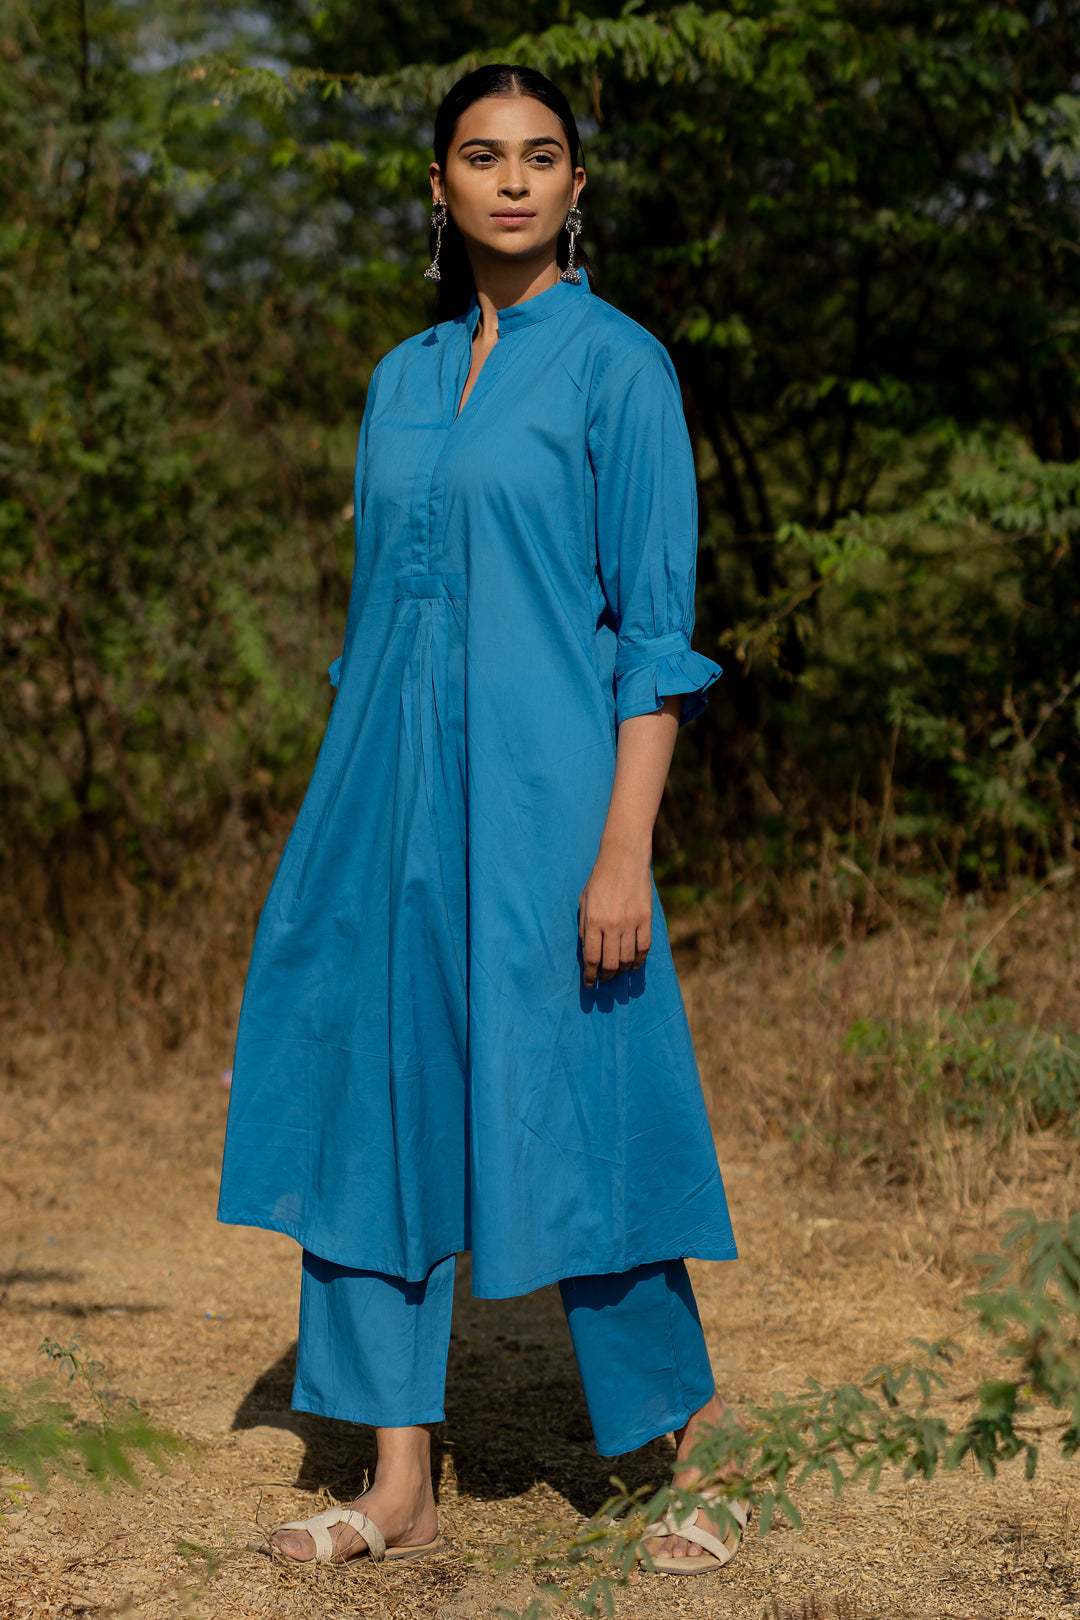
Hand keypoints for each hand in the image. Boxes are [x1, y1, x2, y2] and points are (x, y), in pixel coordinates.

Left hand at [578, 840, 652, 986]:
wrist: (624, 857)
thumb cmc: (599, 879)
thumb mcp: (584, 901)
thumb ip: (585, 927)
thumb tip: (588, 952)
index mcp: (593, 920)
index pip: (591, 958)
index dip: (590, 976)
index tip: (589, 984)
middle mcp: (612, 924)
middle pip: (610, 964)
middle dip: (605, 977)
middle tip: (603, 980)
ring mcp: (631, 922)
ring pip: (627, 959)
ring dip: (621, 970)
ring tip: (616, 972)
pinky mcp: (646, 918)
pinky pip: (644, 947)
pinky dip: (638, 961)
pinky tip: (632, 965)